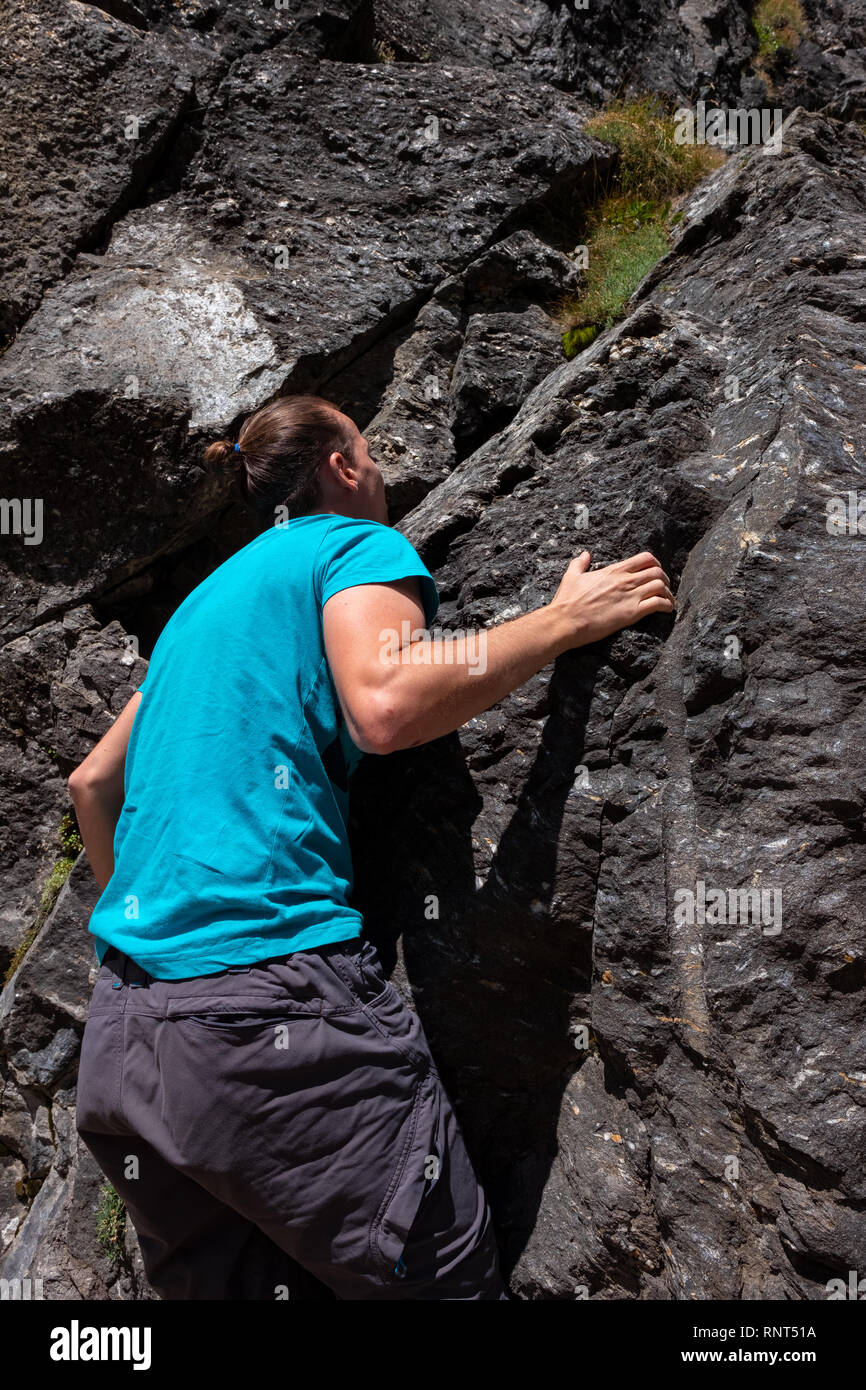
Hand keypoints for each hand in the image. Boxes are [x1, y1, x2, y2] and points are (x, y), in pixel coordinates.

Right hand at [549, 549, 675, 648]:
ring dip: (668, 593)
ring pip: (661, 586)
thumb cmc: (567, 601)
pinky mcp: (632, 613)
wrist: (565, 621)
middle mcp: (625, 580)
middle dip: (665, 579)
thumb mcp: (571, 576)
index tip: (656, 571)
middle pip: (657, 571)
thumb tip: (584, 554)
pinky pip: (658, 604)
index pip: (644, 558)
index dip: (655, 563)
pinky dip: (667, 606)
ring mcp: (630, 596)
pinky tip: (667, 610)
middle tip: (664, 588)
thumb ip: (580, 563)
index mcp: (614, 570)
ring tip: (668, 601)